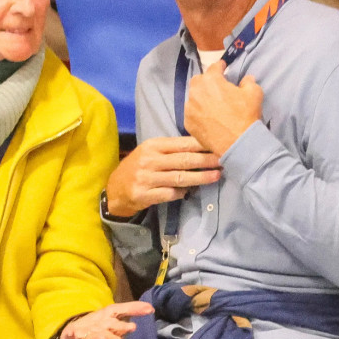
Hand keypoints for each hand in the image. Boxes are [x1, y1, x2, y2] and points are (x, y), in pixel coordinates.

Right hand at [58, 301, 154, 338]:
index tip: (150, 309)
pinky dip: (87, 338)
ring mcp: (89, 328)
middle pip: (112, 321)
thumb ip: (124, 324)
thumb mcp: (111, 323)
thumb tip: (141, 320)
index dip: (135, 308)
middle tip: (133, 328)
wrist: (72, 332)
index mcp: (108, 314)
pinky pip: (84, 338)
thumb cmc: (96, 326)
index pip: (123, 309)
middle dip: (122, 325)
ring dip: (108, 336)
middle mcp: (101, 319)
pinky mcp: (78, 335)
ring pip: (100, 332)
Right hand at [105, 136, 221, 218]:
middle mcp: (149, 160)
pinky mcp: (145, 195)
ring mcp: (147, 178)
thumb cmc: (138, 167)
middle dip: (206, 160)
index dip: (202, 145)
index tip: (218, 145)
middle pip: (184, 160)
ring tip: (216, 176)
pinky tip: (191, 192)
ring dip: (201, 178)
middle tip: (223, 160)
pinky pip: (170, 194)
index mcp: (153, 146)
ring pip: (180, 178)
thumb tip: (200, 147)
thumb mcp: (150, 152)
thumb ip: (171, 150)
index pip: (182, 144)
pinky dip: (182, 193)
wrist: (115, 189)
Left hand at [184, 60, 263, 155]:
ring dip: (201, 98)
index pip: (214, 67)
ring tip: (212, 105)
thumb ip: (248, 82)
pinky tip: (208, 118)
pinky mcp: (187, 123)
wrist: (237, 143)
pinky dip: (198, 113)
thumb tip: (246, 79)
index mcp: (211, 80)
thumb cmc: (246, 115)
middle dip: (207, 82)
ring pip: (193, 98)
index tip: (223, 67)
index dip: (220, 66)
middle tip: (217, 88)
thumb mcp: (254, 93)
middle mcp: (196, 92)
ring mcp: (189, 108)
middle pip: (199, 81)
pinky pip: (192, 113)